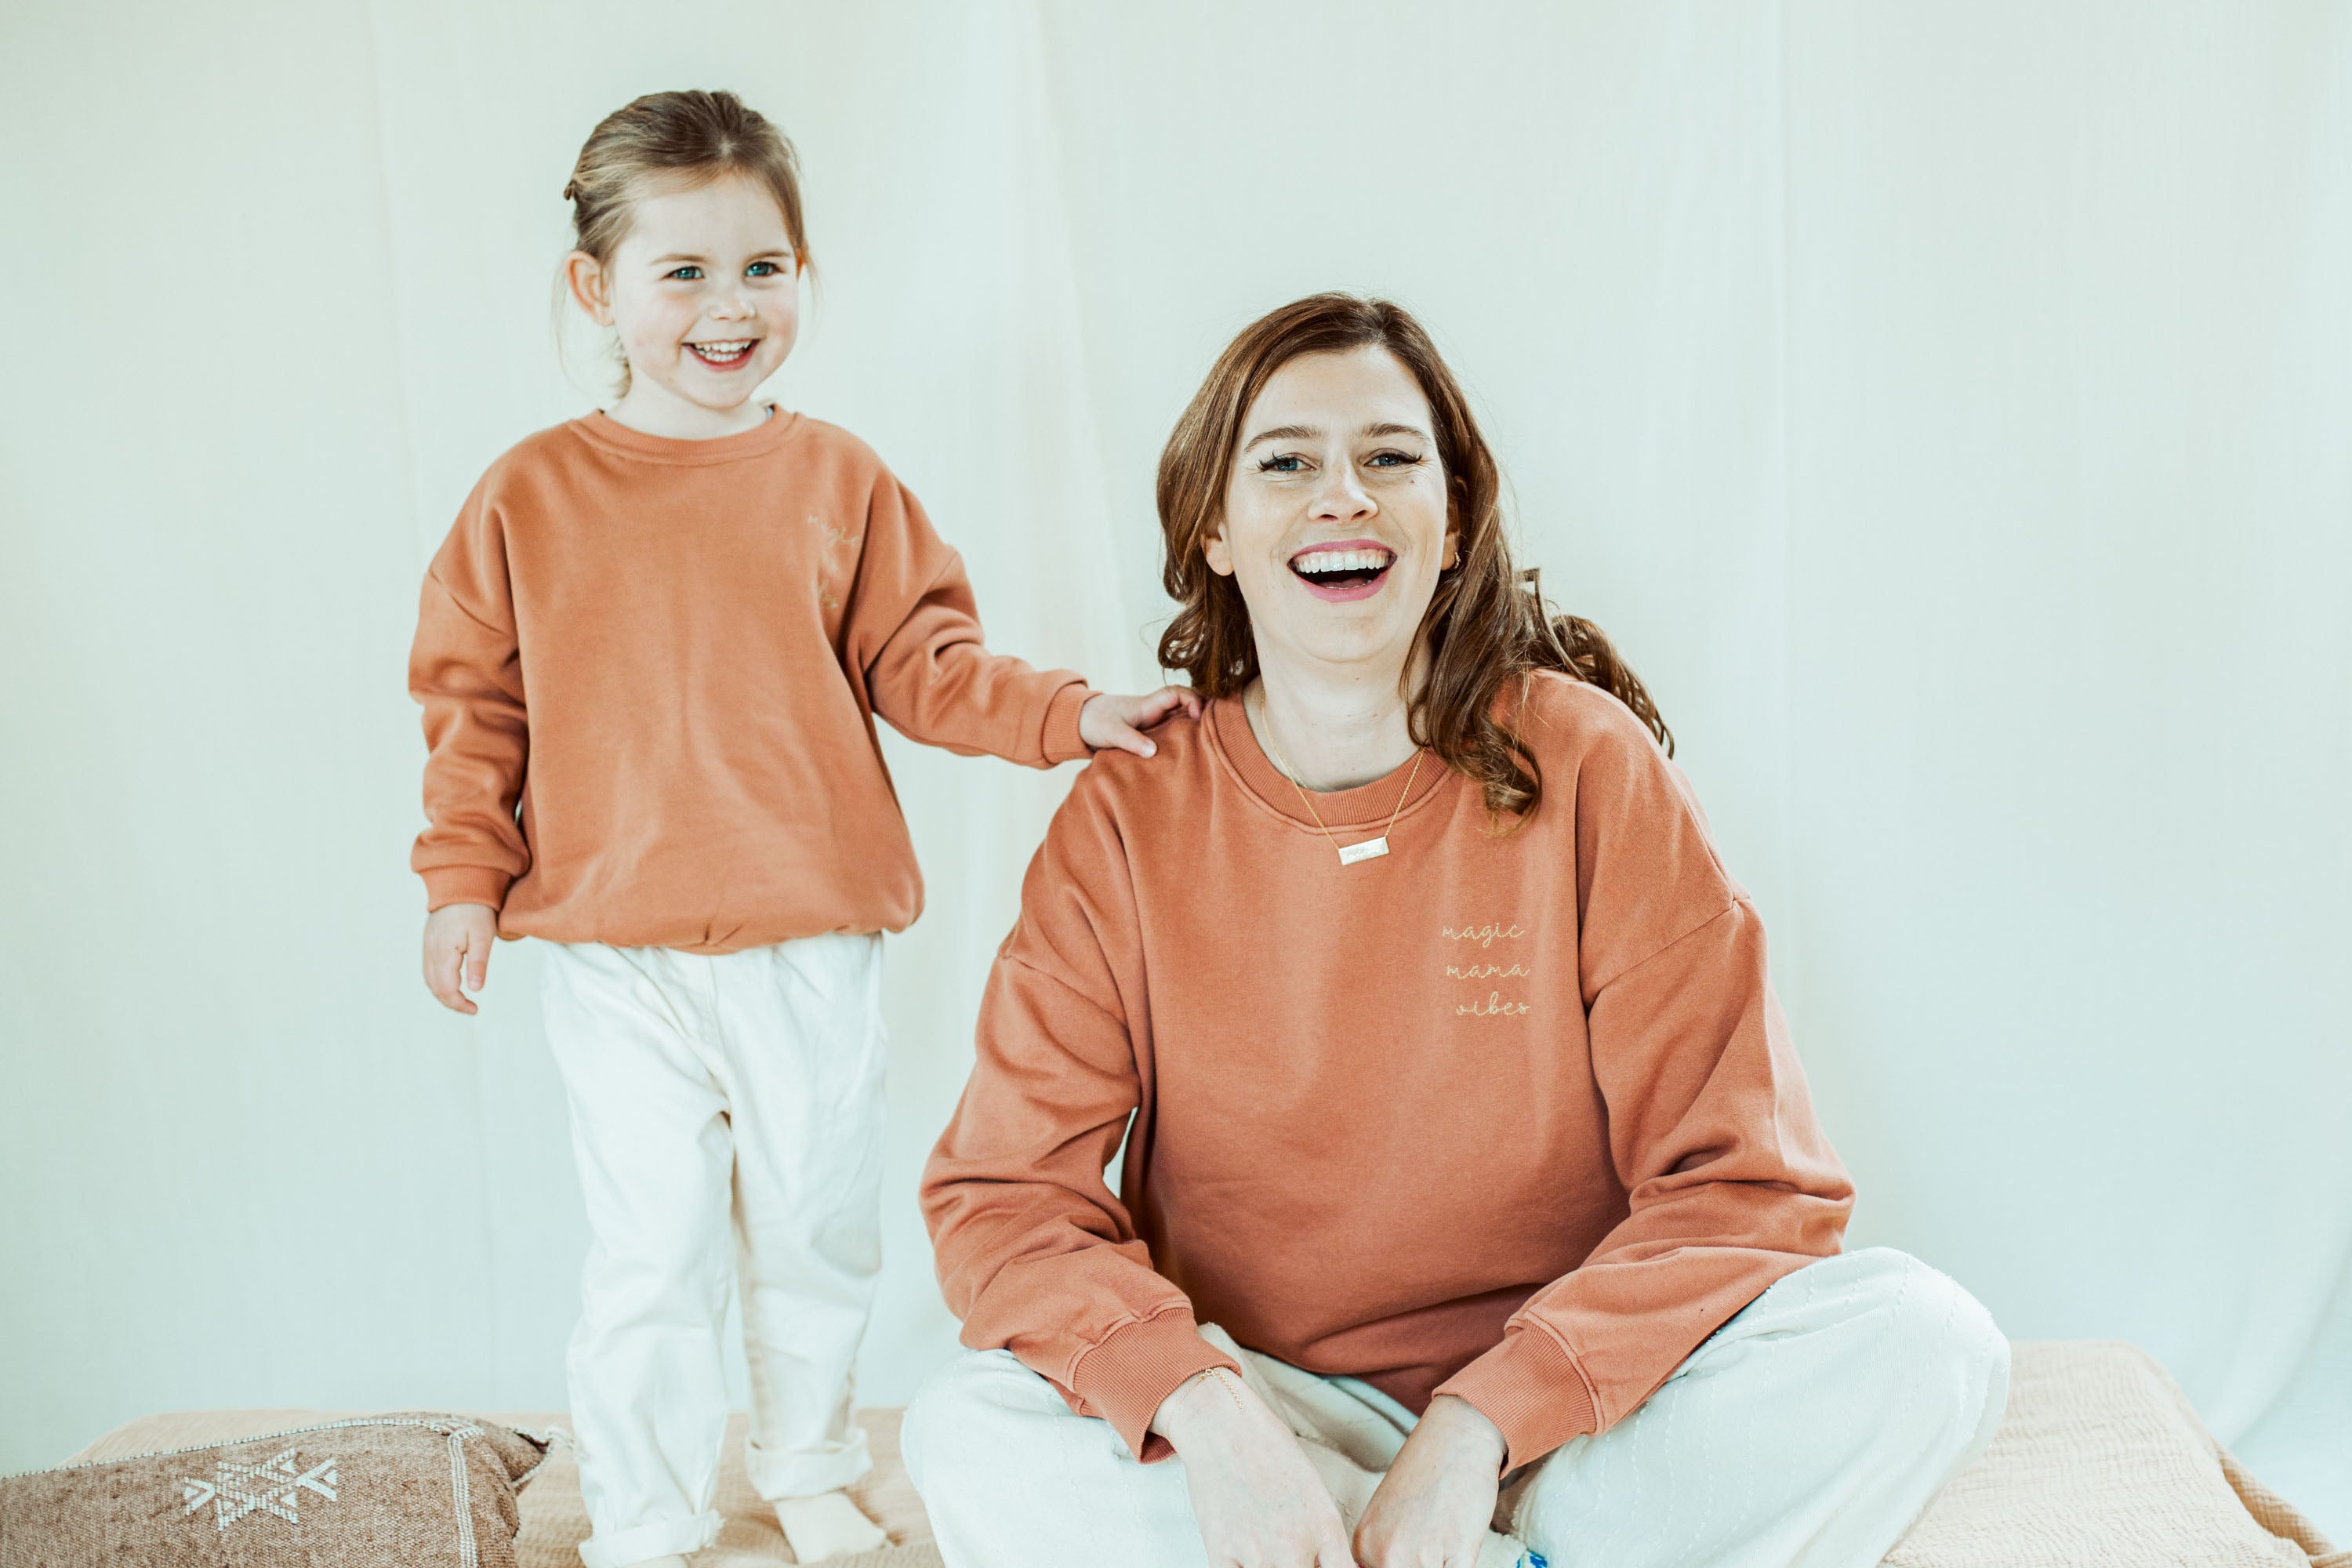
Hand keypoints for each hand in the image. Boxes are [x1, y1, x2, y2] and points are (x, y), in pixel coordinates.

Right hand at [422, 903, 497, 1014]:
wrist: (460, 886)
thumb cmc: (476, 910)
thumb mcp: (483, 936)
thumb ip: (479, 963)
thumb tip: (476, 989)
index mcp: (443, 952)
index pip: (446, 988)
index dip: (459, 1003)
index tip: (475, 1009)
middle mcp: (430, 952)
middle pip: (435, 987)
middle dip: (451, 1002)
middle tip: (470, 1008)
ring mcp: (427, 948)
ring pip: (429, 980)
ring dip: (443, 994)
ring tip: (462, 1001)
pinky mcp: (429, 944)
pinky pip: (429, 970)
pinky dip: (438, 982)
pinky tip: (452, 985)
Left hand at [1078, 685, 1202, 757]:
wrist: (1081, 721)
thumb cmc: (1096, 722)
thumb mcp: (1111, 733)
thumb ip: (1131, 741)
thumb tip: (1153, 752)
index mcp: (1148, 705)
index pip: (1176, 693)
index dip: (1192, 699)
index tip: (1197, 716)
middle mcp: (1155, 710)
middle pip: (1187, 705)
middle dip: (1203, 713)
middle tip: (1215, 732)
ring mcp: (1154, 721)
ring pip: (1182, 719)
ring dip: (1194, 727)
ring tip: (1208, 745)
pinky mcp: (1151, 733)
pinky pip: (1173, 731)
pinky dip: (1183, 738)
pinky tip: (1190, 753)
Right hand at [1152, 1367, 1356, 1567]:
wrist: (1223, 1425)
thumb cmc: (1269, 1448)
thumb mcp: (1313, 1489)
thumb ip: (1324, 1536)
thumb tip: (1332, 1565)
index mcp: (1325, 1526)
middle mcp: (1295, 1544)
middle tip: (1295, 1558)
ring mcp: (1257, 1551)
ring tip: (1268, 1556)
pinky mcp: (1221, 1551)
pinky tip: (1245, 1561)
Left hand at [1352, 1397, 1505, 1567]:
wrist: (1458, 1437)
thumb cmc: (1427, 1470)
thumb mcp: (1388, 1515)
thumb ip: (1386, 1550)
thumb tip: (1391, 1566)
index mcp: (1364, 1545)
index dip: (1403, 1565)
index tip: (1412, 1552)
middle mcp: (1386, 1554)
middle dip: (1423, 1566)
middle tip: (1432, 1543)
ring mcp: (1420, 1557)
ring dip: (1443, 1564)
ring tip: (1445, 1540)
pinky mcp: (1458, 1556)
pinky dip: (1463, 1564)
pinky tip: (1460, 1545)